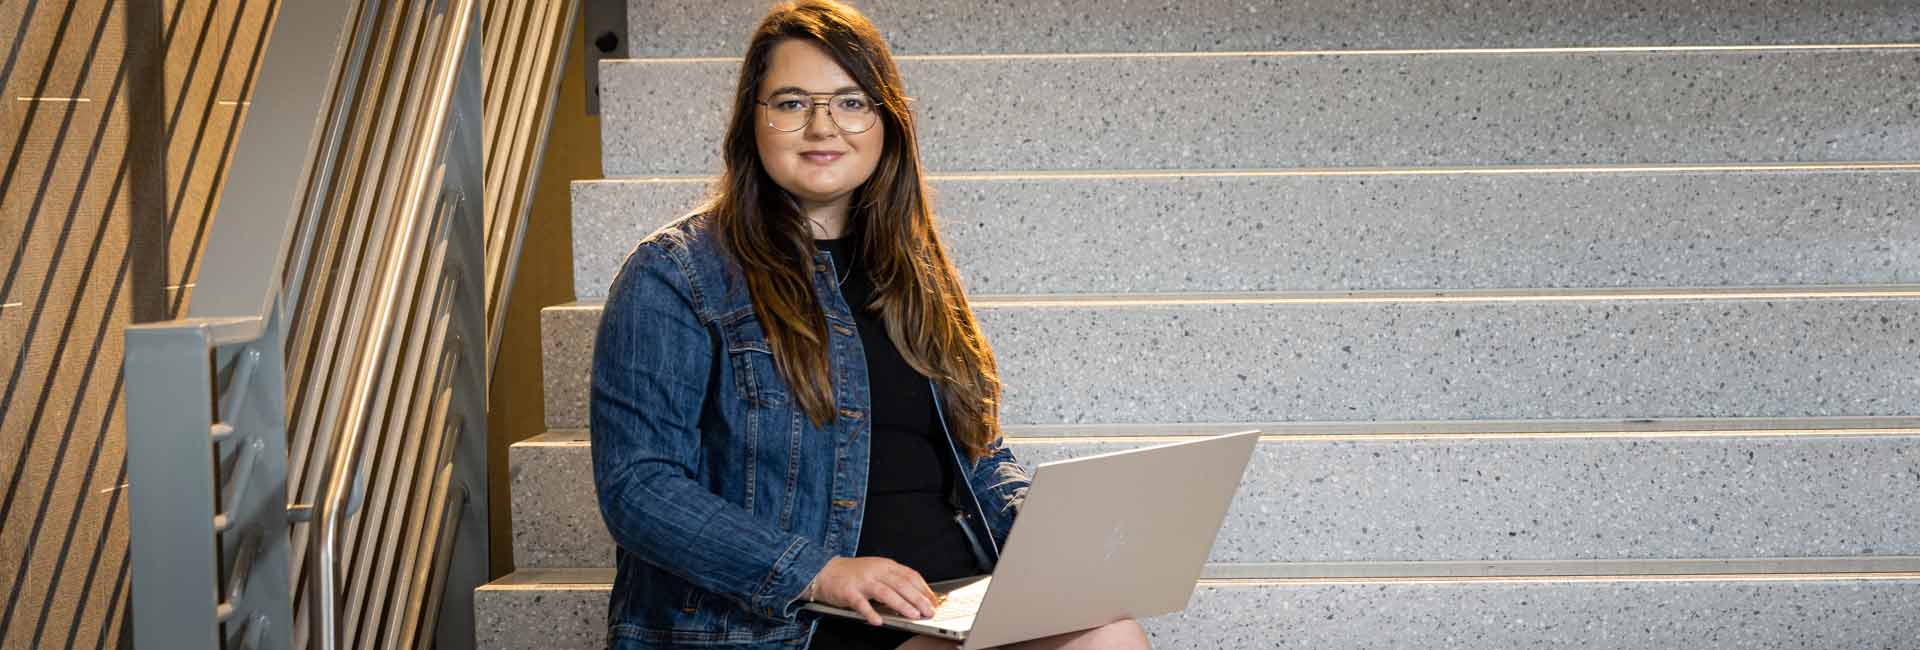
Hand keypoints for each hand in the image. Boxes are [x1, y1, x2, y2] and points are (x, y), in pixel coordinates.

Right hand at [807, 556, 937, 624]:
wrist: (824, 571)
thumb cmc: (853, 574)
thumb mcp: (877, 571)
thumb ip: (894, 580)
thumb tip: (916, 596)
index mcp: (885, 565)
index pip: (910, 575)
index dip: (924, 588)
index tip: (933, 601)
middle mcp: (876, 571)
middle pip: (901, 584)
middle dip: (918, 598)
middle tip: (929, 611)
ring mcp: (862, 581)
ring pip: (885, 593)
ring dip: (901, 604)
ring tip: (913, 615)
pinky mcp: (848, 591)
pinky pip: (861, 603)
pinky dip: (870, 613)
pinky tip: (878, 621)